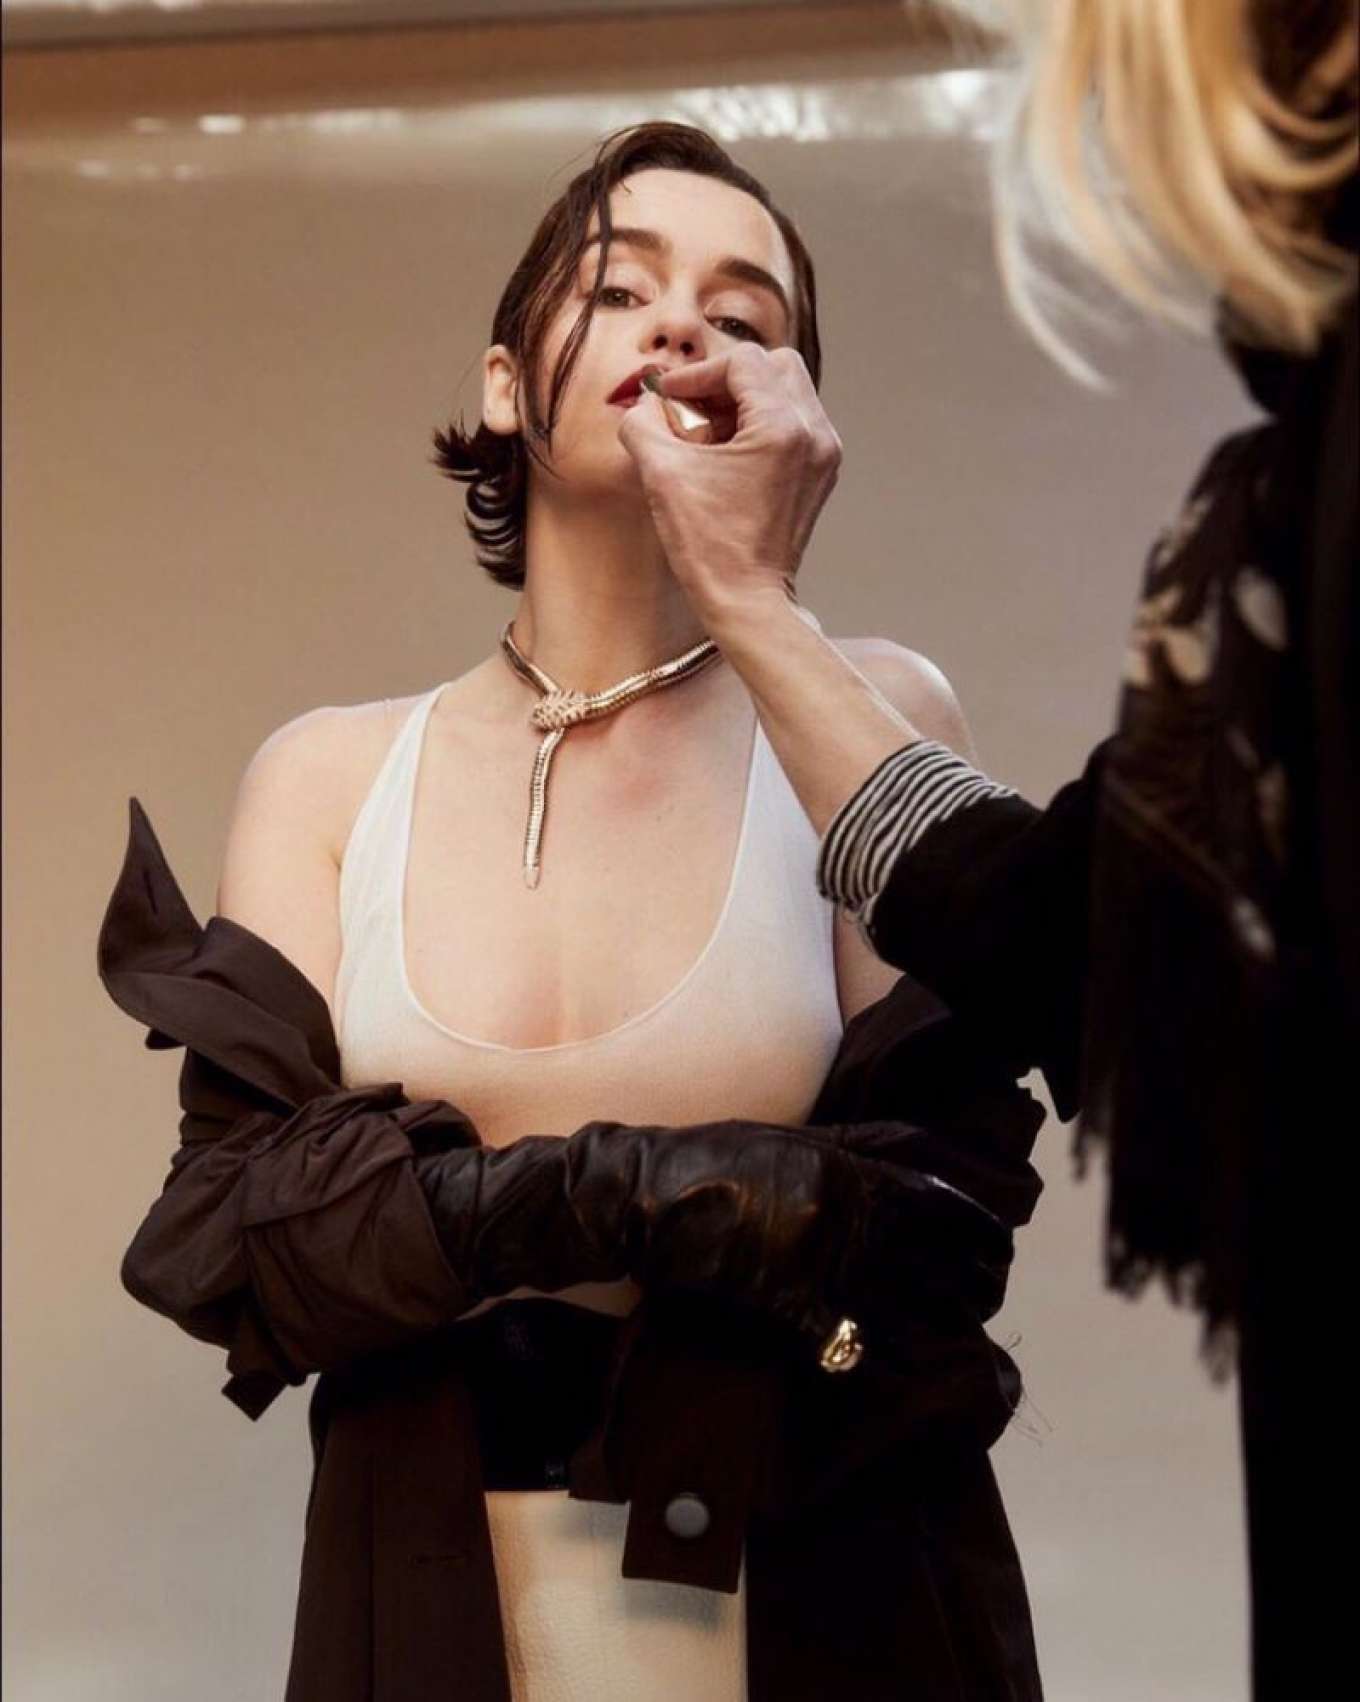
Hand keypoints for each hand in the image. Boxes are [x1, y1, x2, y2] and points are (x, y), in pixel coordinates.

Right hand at [616, 346, 842, 628]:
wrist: (747, 603)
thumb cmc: (708, 547)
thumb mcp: (661, 475)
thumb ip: (643, 424)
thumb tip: (644, 405)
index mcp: (783, 427)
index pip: (742, 362)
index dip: (697, 374)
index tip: (667, 397)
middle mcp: (815, 433)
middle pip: (775, 366)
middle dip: (727, 379)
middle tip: (692, 409)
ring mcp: (824, 455)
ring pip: (786, 392)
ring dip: (743, 401)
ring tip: (707, 435)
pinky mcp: (820, 474)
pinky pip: (793, 424)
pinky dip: (760, 425)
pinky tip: (727, 456)